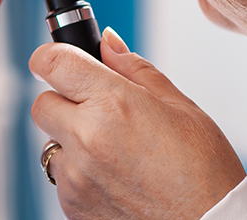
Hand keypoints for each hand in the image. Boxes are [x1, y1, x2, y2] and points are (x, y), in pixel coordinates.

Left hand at [29, 28, 246, 219]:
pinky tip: (116, 176)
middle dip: (66, 100)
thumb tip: (108, 43)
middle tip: (102, 111)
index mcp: (112, 104)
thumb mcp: (178, 105)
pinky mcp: (72, 206)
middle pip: (43, 103)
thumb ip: (134, 69)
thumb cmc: (204, 169)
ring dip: (73, 140)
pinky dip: (80, 172)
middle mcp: (86, 139)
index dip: (54, 56)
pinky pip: (61, 176)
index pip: (51, 62)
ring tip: (117, 152)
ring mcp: (75, 177)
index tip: (63, 60)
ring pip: (52, 142)